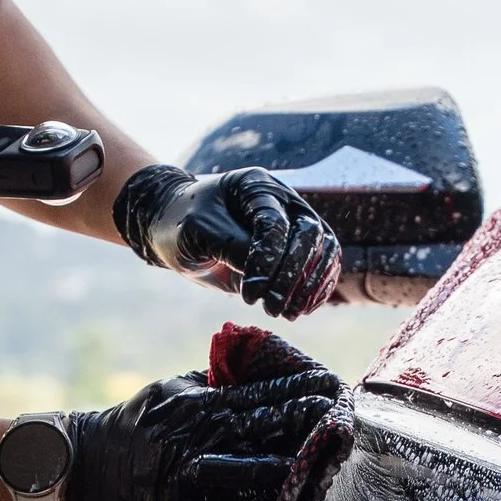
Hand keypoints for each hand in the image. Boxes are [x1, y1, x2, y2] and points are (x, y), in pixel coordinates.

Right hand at [62, 333, 345, 500]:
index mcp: (199, 401)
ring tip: (330, 463)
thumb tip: (255, 364)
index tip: (336, 385)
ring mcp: (190, 474)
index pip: (261, 390)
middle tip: (348, 419)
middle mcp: (198, 434)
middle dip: (309, 422)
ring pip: (254, 471)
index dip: (302, 388)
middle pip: (266, 425)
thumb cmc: (137, 429)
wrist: (83, 470)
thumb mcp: (170, 390)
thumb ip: (212, 382)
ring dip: (295, 467)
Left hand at [112, 162, 340, 319]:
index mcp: (256, 186)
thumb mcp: (198, 231)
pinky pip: (321, 267)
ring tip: (287, 314)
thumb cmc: (181, 223)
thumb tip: (268, 274)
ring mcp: (291, 225)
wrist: (176, 230)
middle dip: (293, 277)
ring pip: (323, 251)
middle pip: (309, 236)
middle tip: (271, 308)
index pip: (276, 223)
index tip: (250, 294)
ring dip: (309, 287)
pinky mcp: (292, 250)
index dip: (268, 261)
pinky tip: (299, 310)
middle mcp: (282, 202)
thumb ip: (232, 246)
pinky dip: (315, 290)